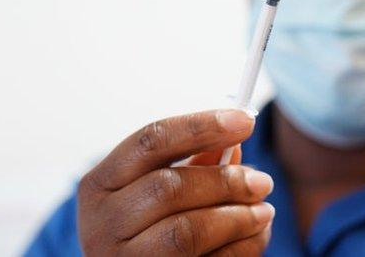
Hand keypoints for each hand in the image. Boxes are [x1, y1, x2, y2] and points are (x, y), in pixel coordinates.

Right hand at [77, 109, 273, 255]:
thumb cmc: (140, 230)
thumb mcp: (152, 193)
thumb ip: (191, 166)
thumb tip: (232, 143)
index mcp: (100, 184)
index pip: (151, 140)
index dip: (201, 126)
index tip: (245, 120)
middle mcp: (102, 223)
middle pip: (171, 187)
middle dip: (226, 181)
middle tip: (262, 181)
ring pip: (187, 231)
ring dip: (237, 218)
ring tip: (264, 212)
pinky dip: (239, 248)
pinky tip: (254, 237)